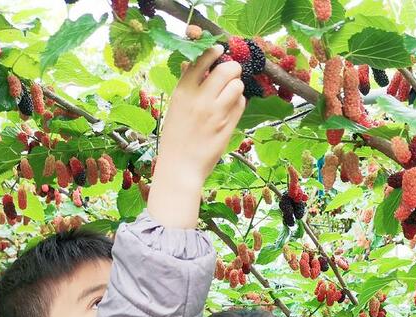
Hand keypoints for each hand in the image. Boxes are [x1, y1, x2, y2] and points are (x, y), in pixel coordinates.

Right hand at [147, 46, 244, 228]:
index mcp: (183, 92)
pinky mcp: (228, 126)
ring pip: (237, 86)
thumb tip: (189, 63)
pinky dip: (239, 102)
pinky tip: (231, 108)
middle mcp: (200, 100)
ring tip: (231, 93)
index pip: (201, 61)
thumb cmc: (175, 138)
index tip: (219, 50)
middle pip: (226, 70)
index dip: (213, 52)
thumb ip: (185, 86)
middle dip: (232, 68)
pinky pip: (240, 104)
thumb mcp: (174, 108)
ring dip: (236, 86)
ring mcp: (216, 114)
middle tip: (231, 73)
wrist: (180, 167)